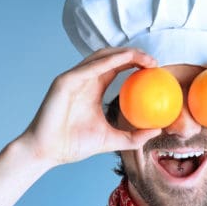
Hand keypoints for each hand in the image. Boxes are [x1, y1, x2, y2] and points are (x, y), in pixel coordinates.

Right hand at [19, 48, 161, 167]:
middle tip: (154, 62)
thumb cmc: (74, 146)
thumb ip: (133, 136)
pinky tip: (126, 60)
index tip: (155, 70)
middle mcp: (83, 79)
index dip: (135, 64)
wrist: (48, 152)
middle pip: (111, 57)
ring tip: (145, 59)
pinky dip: (109, 61)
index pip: (116, 68)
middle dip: (134, 54)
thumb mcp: (112, 140)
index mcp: (93, 88)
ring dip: (124, 53)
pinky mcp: (65, 81)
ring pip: (101, 56)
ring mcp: (73, 78)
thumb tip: (158, 129)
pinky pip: (90, 67)